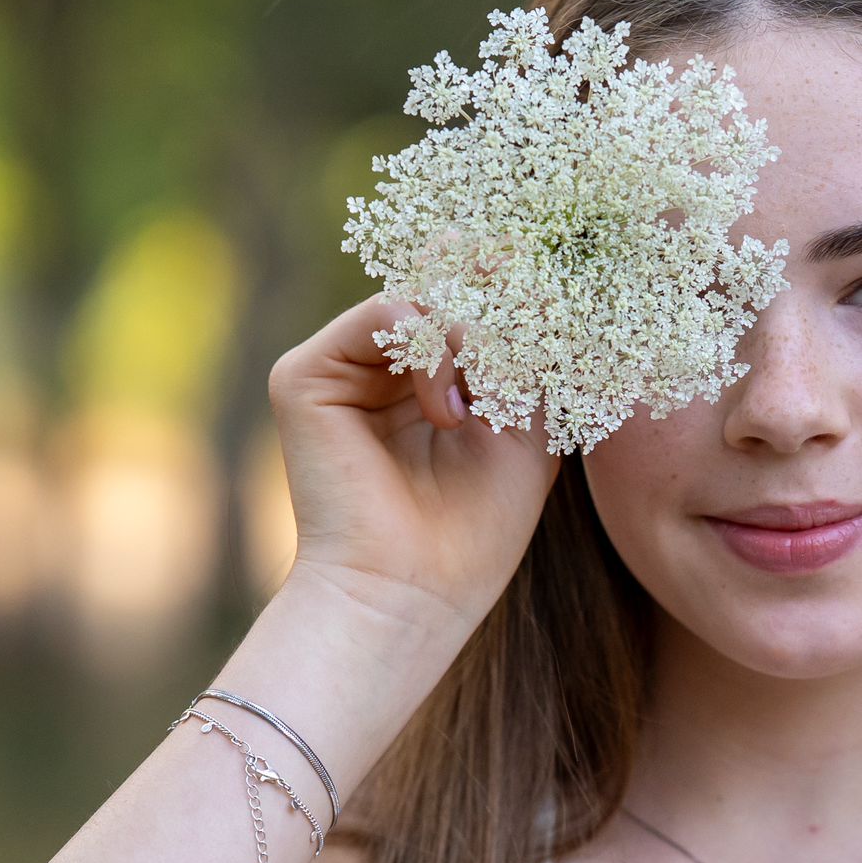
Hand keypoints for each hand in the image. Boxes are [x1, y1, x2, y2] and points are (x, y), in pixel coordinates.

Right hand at [266, 291, 561, 639]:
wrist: (413, 592)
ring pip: (423, 293)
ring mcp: (340, 366)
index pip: (465, 295)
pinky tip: (448, 412)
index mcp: (424, 374)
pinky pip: (385, 311)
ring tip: (491, 403)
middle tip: (528, 357)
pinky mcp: (304, 374)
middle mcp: (378, 364)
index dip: (509, 281)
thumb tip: (530, 270)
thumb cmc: (476, 526)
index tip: (557, 295)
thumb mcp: (529, 424)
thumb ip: (528, 350)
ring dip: (475, 337)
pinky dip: (433, 350)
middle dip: (501, 308)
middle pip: (445, 282)